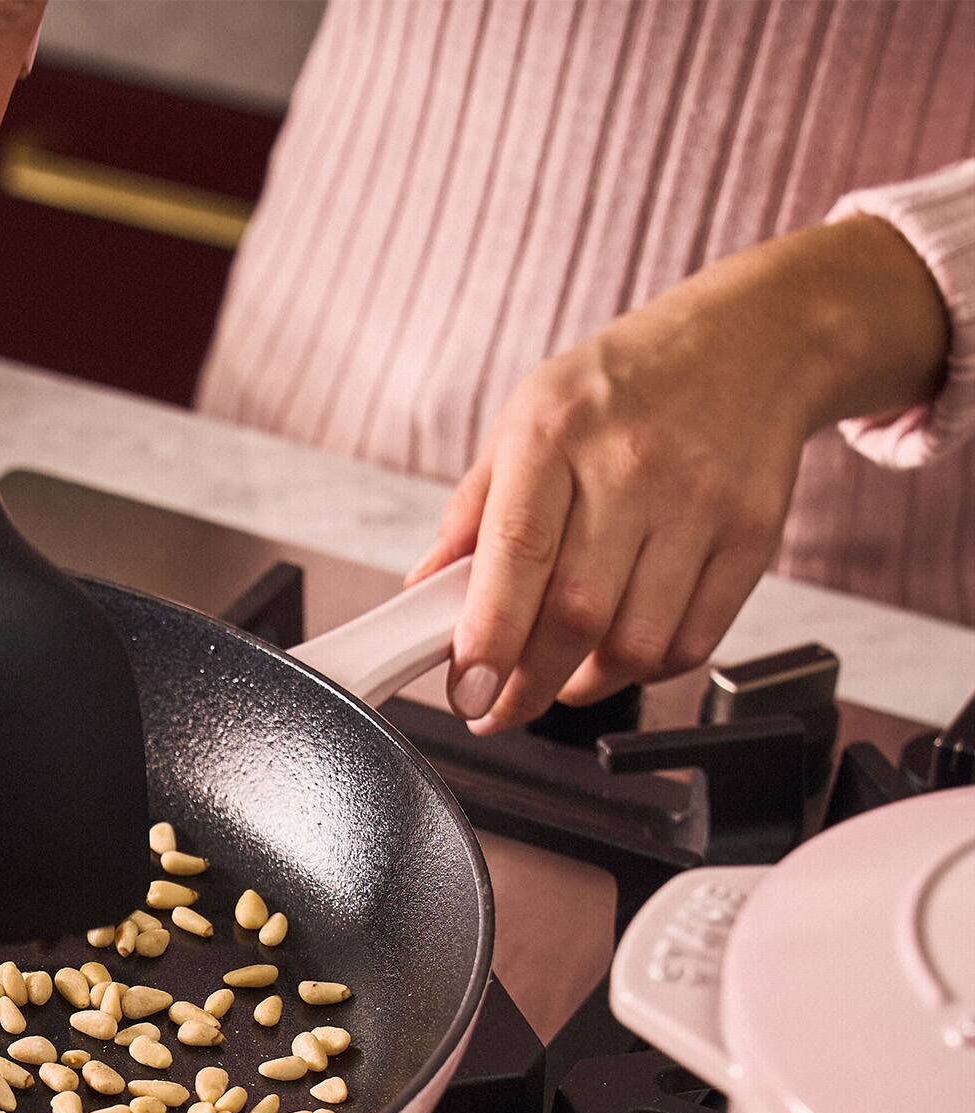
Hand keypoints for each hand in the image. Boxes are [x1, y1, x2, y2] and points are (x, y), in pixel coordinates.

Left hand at [410, 216, 950, 730]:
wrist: (754, 340)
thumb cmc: (621, 387)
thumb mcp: (524, 422)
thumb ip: (471, 515)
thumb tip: (423, 596)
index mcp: (556, 432)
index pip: (517, 554)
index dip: (488, 640)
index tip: (467, 694)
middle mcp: (633, 465)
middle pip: (577, 614)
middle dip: (528, 685)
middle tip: (498, 707)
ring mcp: (701, 502)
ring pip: (636, 643)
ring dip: (586, 683)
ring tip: (559, 674)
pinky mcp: (753, 535)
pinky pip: (693, 641)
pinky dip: (645, 670)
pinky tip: (617, 652)